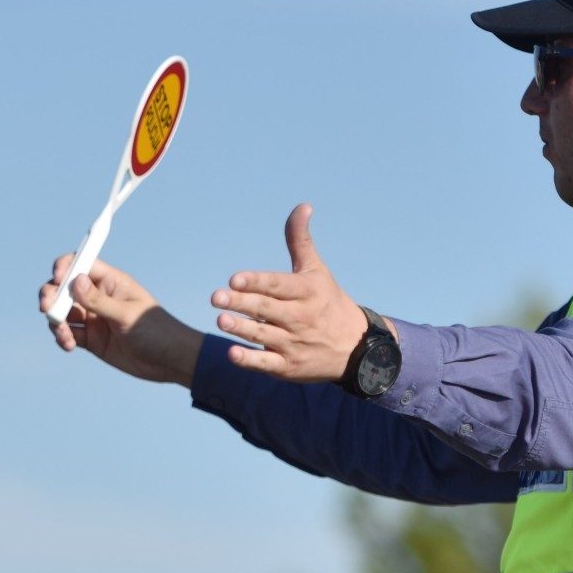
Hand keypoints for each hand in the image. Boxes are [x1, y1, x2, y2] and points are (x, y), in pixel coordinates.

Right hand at [39, 254, 200, 386]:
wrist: (170, 360)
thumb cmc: (157, 330)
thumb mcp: (126, 315)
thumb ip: (98, 301)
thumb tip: (74, 281)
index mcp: (109, 281)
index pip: (81, 264)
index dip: (64, 267)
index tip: (57, 277)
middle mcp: (98, 296)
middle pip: (64, 288)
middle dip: (51, 295)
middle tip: (47, 308)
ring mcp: (94, 318)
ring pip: (62, 312)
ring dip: (55, 321)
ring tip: (64, 334)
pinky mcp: (91, 339)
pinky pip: (68, 334)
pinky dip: (63, 337)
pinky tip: (68, 344)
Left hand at [211, 203, 367, 382]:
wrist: (357, 349)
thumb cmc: (329, 302)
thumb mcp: (317, 270)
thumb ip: (301, 241)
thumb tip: (302, 206)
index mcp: (306, 291)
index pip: (278, 285)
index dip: (256, 282)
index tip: (235, 278)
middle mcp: (300, 317)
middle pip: (266, 309)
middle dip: (241, 303)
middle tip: (216, 297)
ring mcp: (294, 343)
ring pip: (263, 335)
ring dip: (241, 329)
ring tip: (220, 320)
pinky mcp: (288, 367)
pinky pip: (267, 363)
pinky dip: (250, 360)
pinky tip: (232, 353)